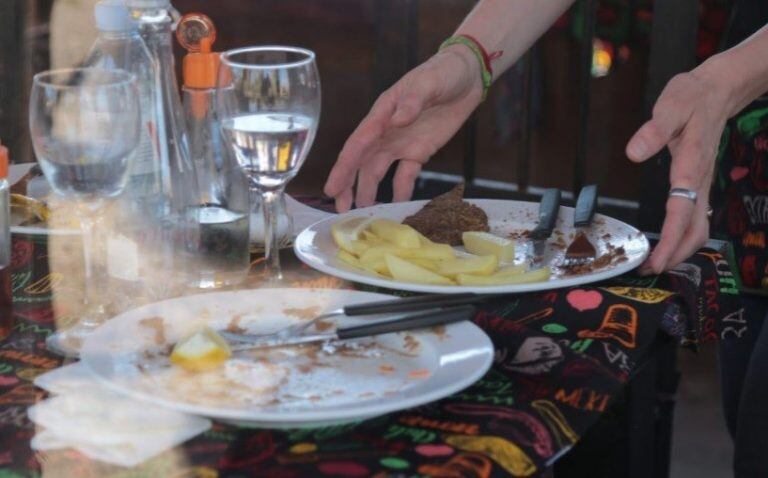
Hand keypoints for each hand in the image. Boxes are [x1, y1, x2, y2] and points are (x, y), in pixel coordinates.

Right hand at [324, 45, 483, 211]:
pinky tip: (397, 204)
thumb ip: (412, 101)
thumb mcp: (428, 83)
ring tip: (363, 212)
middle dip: (349, 185)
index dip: (344, 167)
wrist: (466, 76)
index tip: (332, 187)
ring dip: (370, 190)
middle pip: (361, 162)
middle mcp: (386, 131)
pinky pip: (406, 174)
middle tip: (340, 209)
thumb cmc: (443, 73)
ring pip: (378, 171)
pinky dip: (401, 189)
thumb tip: (398, 120)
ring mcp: (401, 143)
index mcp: (382, 114)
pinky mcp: (419, 151)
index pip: (358, 144)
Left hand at [626, 61, 731, 273]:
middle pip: (695, 229)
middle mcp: (700, 180)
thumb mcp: (672, 105)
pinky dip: (682, 235)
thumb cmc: (692, 97)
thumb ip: (654, 130)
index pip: (681, 211)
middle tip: (650, 271)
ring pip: (698, 227)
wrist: (717, 90)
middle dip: (676, 255)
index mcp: (691, 166)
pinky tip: (667, 242)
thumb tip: (634, 153)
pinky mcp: (698, 182)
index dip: (669, 239)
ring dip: (680, 249)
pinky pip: (694, 217)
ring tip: (656, 263)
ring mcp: (701, 183)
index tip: (656, 259)